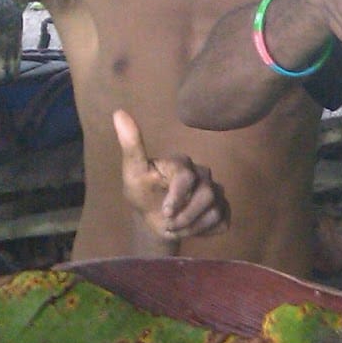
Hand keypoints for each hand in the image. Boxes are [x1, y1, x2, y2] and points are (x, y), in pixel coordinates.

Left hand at [114, 110, 229, 243]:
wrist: (153, 221)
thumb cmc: (143, 193)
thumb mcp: (133, 172)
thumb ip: (131, 145)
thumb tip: (118, 112)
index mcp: (183, 163)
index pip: (188, 177)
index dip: (177, 197)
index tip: (165, 212)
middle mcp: (203, 174)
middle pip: (207, 195)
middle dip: (185, 216)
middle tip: (168, 224)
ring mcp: (215, 191)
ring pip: (215, 210)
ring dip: (192, 225)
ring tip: (176, 227)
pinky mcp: (222, 209)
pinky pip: (223, 221)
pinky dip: (206, 230)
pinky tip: (192, 228)